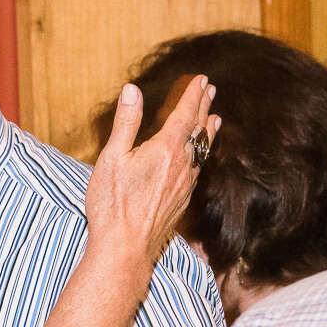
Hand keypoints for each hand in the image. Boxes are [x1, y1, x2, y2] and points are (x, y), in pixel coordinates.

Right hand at [85, 75, 218, 261]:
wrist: (125, 247)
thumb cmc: (112, 204)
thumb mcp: (111, 158)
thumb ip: (126, 122)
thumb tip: (132, 90)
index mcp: (165, 149)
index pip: (184, 115)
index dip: (193, 95)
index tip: (201, 80)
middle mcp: (182, 165)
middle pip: (198, 130)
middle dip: (203, 107)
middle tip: (211, 91)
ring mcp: (185, 184)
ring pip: (202, 150)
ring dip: (207, 131)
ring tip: (214, 119)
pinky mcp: (183, 200)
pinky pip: (198, 169)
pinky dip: (202, 154)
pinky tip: (199, 158)